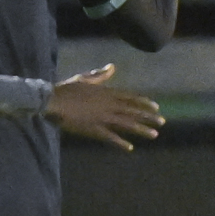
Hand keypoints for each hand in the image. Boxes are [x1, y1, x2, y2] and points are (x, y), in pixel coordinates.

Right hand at [46, 64, 162, 149]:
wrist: (51, 100)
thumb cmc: (66, 89)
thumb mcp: (85, 79)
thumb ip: (100, 75)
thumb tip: (112, 67)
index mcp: (107, 93)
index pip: (131, 98)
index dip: (144, 103)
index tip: (156, 107)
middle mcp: (109, 105)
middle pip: (133, 111)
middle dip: (149, 117)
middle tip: (162, 122)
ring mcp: (102, 117)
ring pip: (126, 124)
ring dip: (141, 129)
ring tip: (155, 134)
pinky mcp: (93, 129)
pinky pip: (110, 137)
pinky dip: (120, 143)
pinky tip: (130, 148)